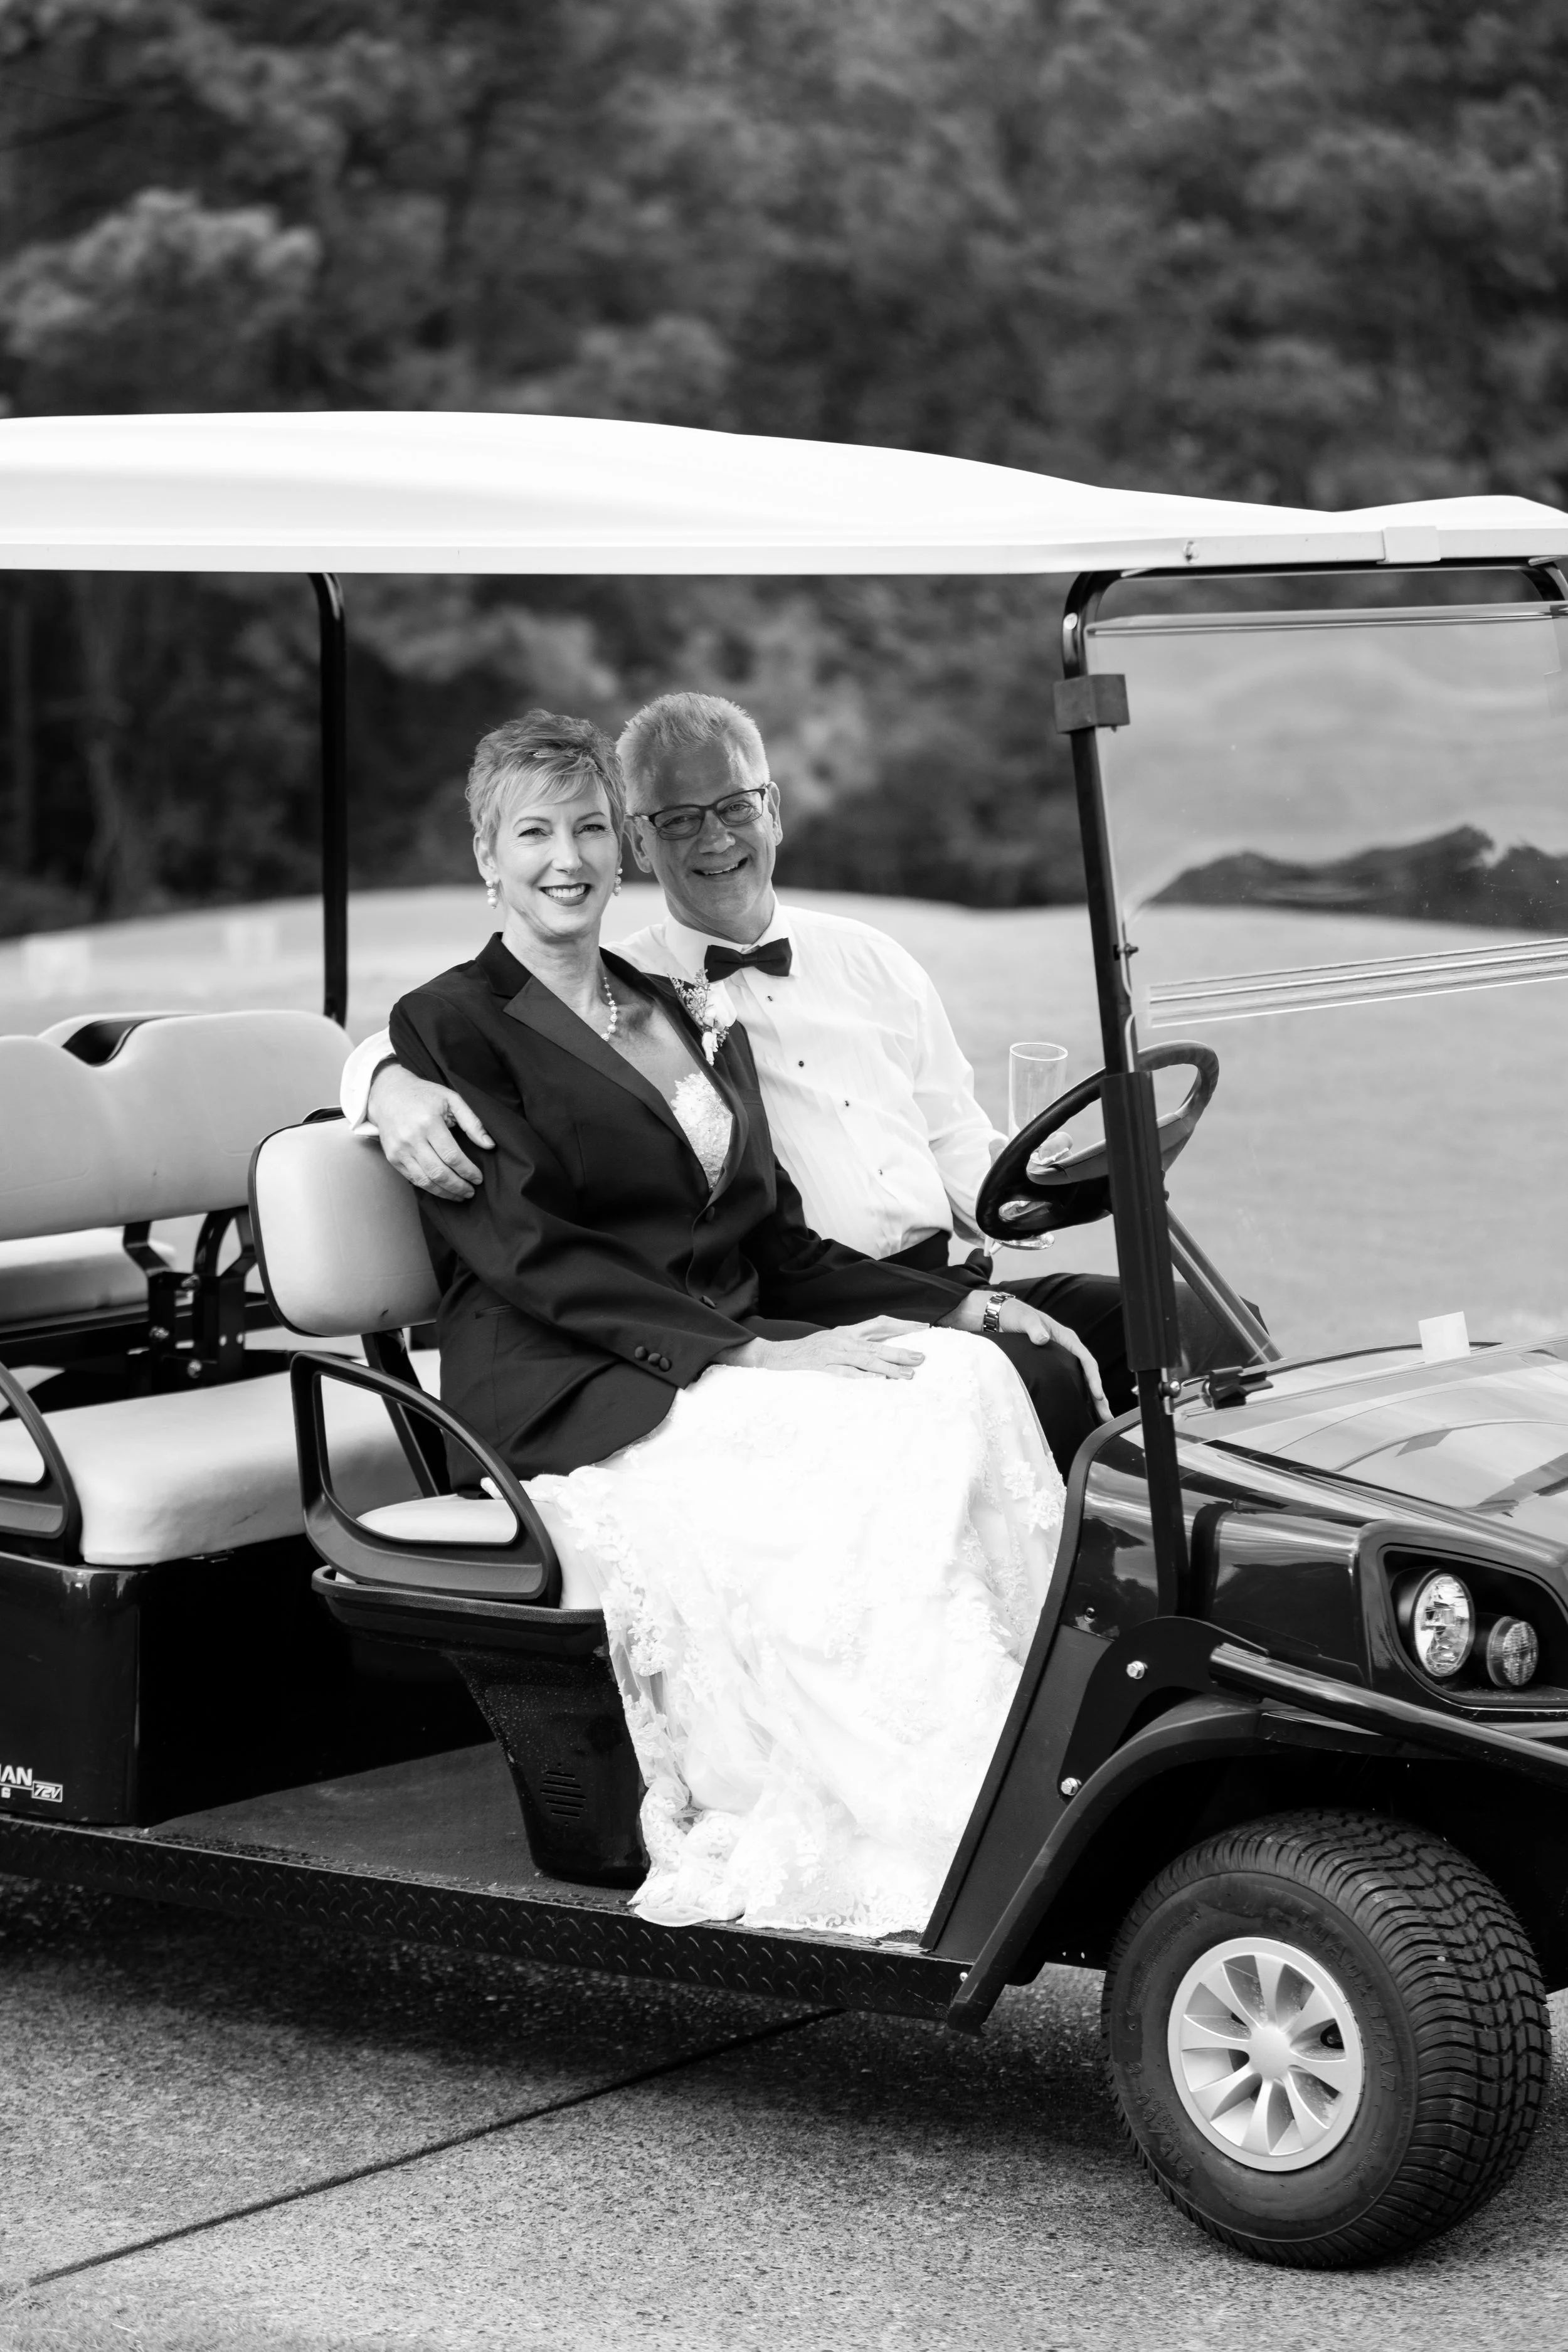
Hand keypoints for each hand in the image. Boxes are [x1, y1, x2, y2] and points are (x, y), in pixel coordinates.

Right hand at [367, 1062, 494, 1199]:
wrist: (388, 1094)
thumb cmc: (424, 1095)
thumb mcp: (451, 1099)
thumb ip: (472, 1122)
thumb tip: (489, 1145)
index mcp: (429, 1122)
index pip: (452, 1156)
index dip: (467, 1171)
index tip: (478, 1179)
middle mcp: (412, 1138)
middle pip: (438, 1172)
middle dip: (458, 1186)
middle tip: (471, 1192)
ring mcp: (400, 1150)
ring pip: (425, 1181)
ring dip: (444, 1193)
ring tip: (459, 1196)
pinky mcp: (393, 1157)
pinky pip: (413, 1179)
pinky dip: (429, 1187)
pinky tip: (442, 1189)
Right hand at [721, 1316, 926, 1380]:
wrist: (773, 1356)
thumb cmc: (804, 1353)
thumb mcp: (831, 1343)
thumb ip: (853, 1346)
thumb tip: (878, 1354)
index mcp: (845, 1333)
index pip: (878, 1324)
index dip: (901, 1326)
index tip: (923, 1328)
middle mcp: (841, 1340)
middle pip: (877, 1344)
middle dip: (901, 1351)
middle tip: (922, 1358)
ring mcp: (832, 1354)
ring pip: (866, 1359)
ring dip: (889, 1367)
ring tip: (908, 1375)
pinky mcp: (821, 1367)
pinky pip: (845, 1373)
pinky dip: (862, 1377)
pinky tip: (878, 1381)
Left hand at [941, 1290, 1111, 1420]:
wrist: (998, 1317)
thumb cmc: (1014, 1315)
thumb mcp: (1024, 1318)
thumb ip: (1033, 1327)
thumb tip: (1041, 1338)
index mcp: (1066, 1338)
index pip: (1086, 1360)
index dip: (1093, 1379)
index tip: (1097, 1396)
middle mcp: (1067, 1349)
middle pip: (1088, 1375)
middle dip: (1098, 1397)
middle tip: (1107, 1417)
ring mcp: (1060, 1359)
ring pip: (1081, 1381)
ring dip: (1091, 1400)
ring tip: (1100, 1420)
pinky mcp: (1051, 1367)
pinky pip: (1068, 1383)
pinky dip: (1077, 1397)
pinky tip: (1079, 1411)